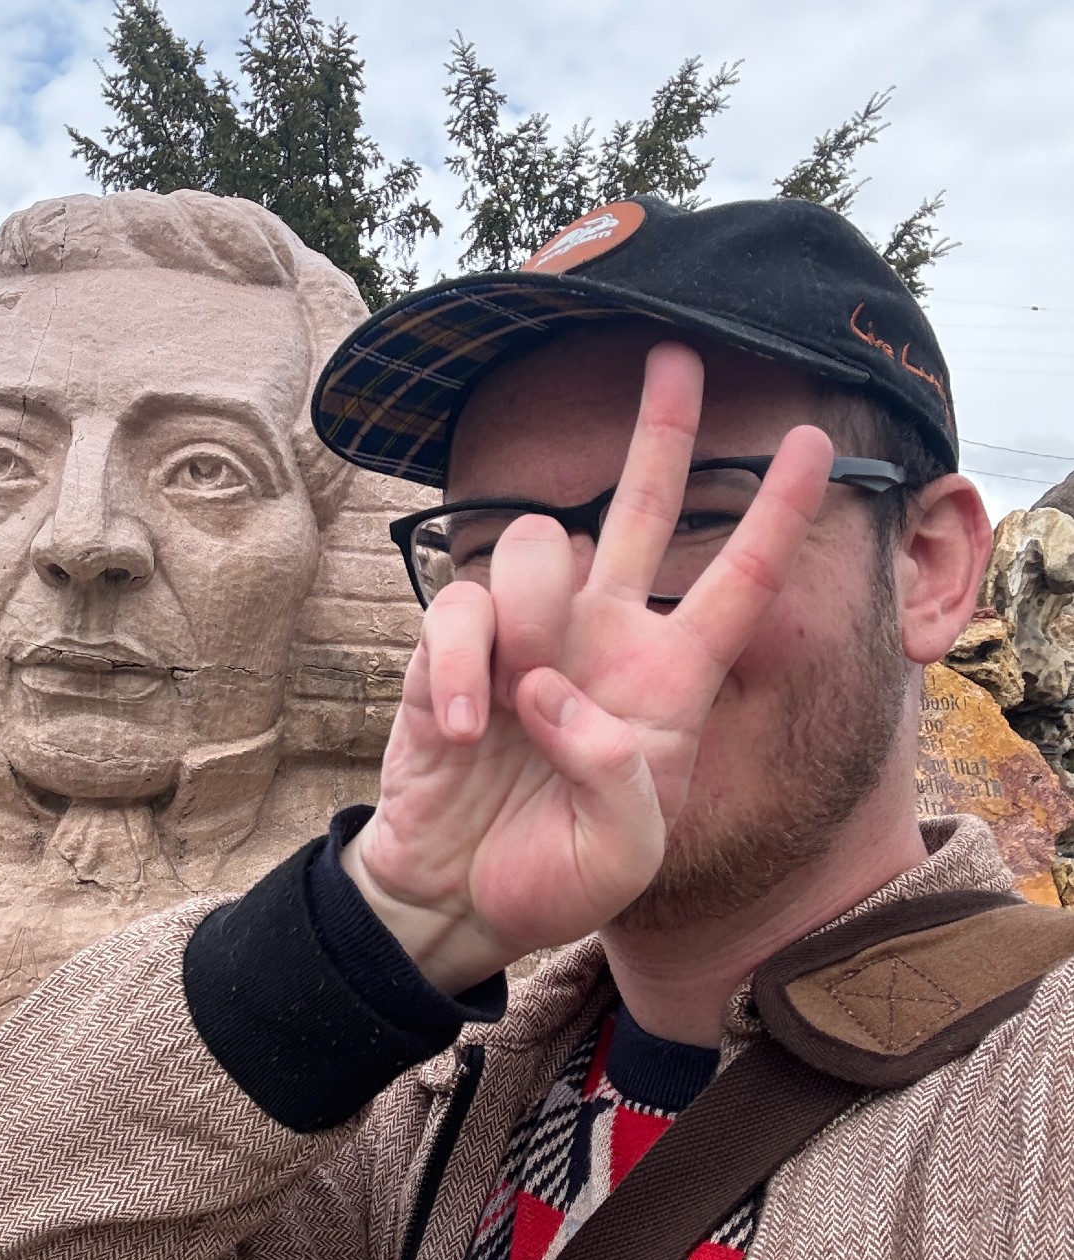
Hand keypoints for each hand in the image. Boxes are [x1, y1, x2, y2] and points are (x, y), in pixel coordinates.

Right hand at [343, 343, 834, 991]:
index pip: (735, 583)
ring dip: (533, 608)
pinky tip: (461, 728)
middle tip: (672, 358)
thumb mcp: (623, 854)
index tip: (813, 445)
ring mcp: (524, 640)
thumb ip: (616, 777)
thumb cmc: (558, 877)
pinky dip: (457, 665)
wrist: (459, 901)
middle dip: (660, 433)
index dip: (775, 516)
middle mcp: (602, 639)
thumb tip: (552, 690)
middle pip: (639, 510)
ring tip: (516, 695)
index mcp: (668, 681)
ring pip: (537, 544)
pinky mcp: (447, 653)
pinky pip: (455, 610)